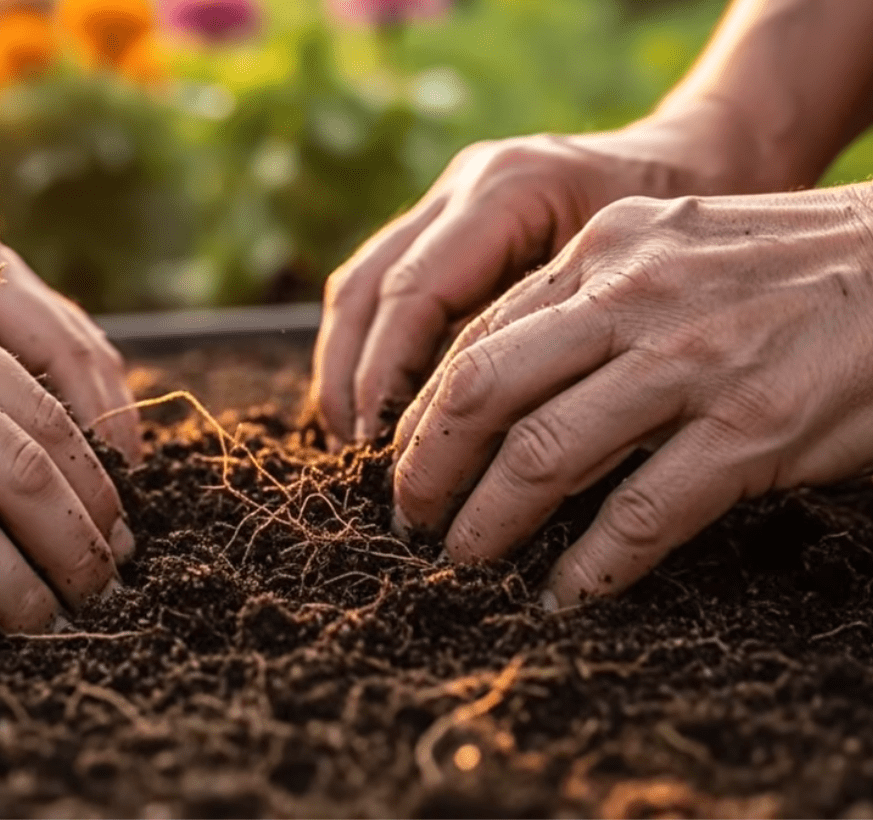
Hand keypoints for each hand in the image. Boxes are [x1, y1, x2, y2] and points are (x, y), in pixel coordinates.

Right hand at [311, 102, 766, 444]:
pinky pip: (383, 285)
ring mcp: (449, 196)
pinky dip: (370, 349)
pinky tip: (379, 407)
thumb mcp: (643, 291)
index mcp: (511, 189)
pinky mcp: (447, 221)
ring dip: (346, 367)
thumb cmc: (693, 232)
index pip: (416, 291)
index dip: (389, 376)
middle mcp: (465, 184)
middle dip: (351, 379)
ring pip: (361, 284)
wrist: (710, 156)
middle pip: (369, 287)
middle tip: (359, 459)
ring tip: (353, 443)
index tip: (386, 450)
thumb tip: (503, 453)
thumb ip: (566, 350)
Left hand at [391, 185, 872, 607]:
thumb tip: (508, 386)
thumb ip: (594, 300)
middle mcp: (633, 295)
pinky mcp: (753, 427)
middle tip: (408, 520)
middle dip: (427, 467)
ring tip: (464, 562)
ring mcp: (692, 361)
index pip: (478, 336)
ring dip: (488, 522)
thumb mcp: (677, 249)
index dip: (425, 411)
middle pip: (483, 391)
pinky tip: (564, 594)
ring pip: (545, 455)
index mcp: (606, 248)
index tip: (403, 461)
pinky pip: (641, 514)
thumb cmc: (796, 266)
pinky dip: (591, 566)